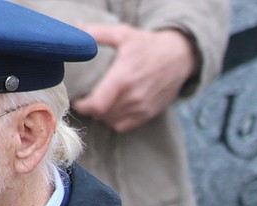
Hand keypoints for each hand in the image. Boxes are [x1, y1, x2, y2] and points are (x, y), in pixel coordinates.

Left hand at [73, 24, 195, 132]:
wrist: (179, 57)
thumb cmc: (149, 45)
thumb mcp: (124, 33)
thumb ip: (98, 33)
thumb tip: (77, 29)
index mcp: (123, 78)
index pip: (98, 105)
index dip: (83, 106)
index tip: (77, 100)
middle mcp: (133, 97)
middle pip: (103, 115)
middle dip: (91, 110)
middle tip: (85, 101)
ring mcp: (143, 107)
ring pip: (113, 122)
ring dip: (103, 116)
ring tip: (98, 105)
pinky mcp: (150, 113)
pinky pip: (126, 126)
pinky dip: (115, 121)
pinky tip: (113, 111)